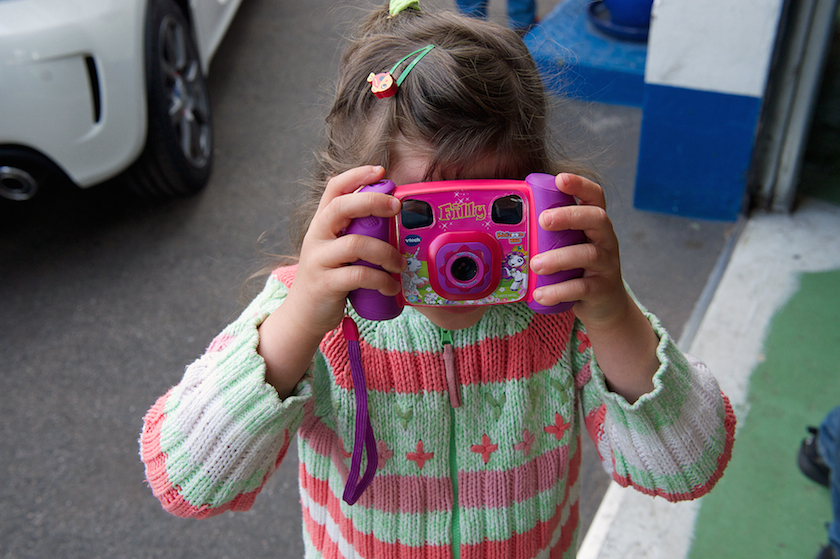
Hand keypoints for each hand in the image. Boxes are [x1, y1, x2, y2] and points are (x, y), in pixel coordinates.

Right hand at [286, 165, 405, 336]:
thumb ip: (356, 233)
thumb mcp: (338, 251)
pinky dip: (381, 280)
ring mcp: (319, 260)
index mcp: (322, 225)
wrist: (303, 315)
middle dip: (372, 201)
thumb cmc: (329, 279)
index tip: (381, 171)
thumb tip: (391, 216)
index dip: (356, 176)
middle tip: (396, 207)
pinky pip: (359, 275)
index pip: (334, 190)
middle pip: (340, 207)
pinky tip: (392, 287)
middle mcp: (317, 237)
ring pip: (355, 244)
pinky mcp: (325, 284)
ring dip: (386, 252)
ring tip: (400, 264)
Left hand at [529, 173, 657, 401]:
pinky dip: (559, 291)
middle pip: (597, 218)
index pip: (594, 196)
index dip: (580, 185)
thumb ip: (548, 233)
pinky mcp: (602, 289)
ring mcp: (607, 264)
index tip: (560, 179)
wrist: (605, 305)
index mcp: (594, 224)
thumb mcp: (567, 245)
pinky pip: (582, 287)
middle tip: (543, 220)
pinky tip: (540, 293)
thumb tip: (501, 223)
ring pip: (588, 254)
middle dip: (569, 216)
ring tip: (535, 264)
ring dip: (559, 257)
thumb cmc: (576, 268)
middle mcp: (605, 239)